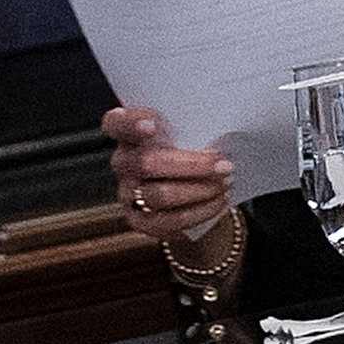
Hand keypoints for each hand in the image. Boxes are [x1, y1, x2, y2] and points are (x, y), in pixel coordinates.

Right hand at [103, 105, 237, 253]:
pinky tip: (220, 201)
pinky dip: (201, 211)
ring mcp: (128, 193)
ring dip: (200, 189)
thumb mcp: (188, 132)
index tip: (153, 126)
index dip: (130, 124)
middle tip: (224, 165)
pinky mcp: (140, 220)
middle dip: (191, 165)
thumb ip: (193, 127)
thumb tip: (223, 133)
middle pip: (146, 163)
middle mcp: (123, 162)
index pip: (116, 123)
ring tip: (226, 183)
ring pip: (160, 195)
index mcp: (130, 133)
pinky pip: (170, 220)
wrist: (193, 188)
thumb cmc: (190, 149)